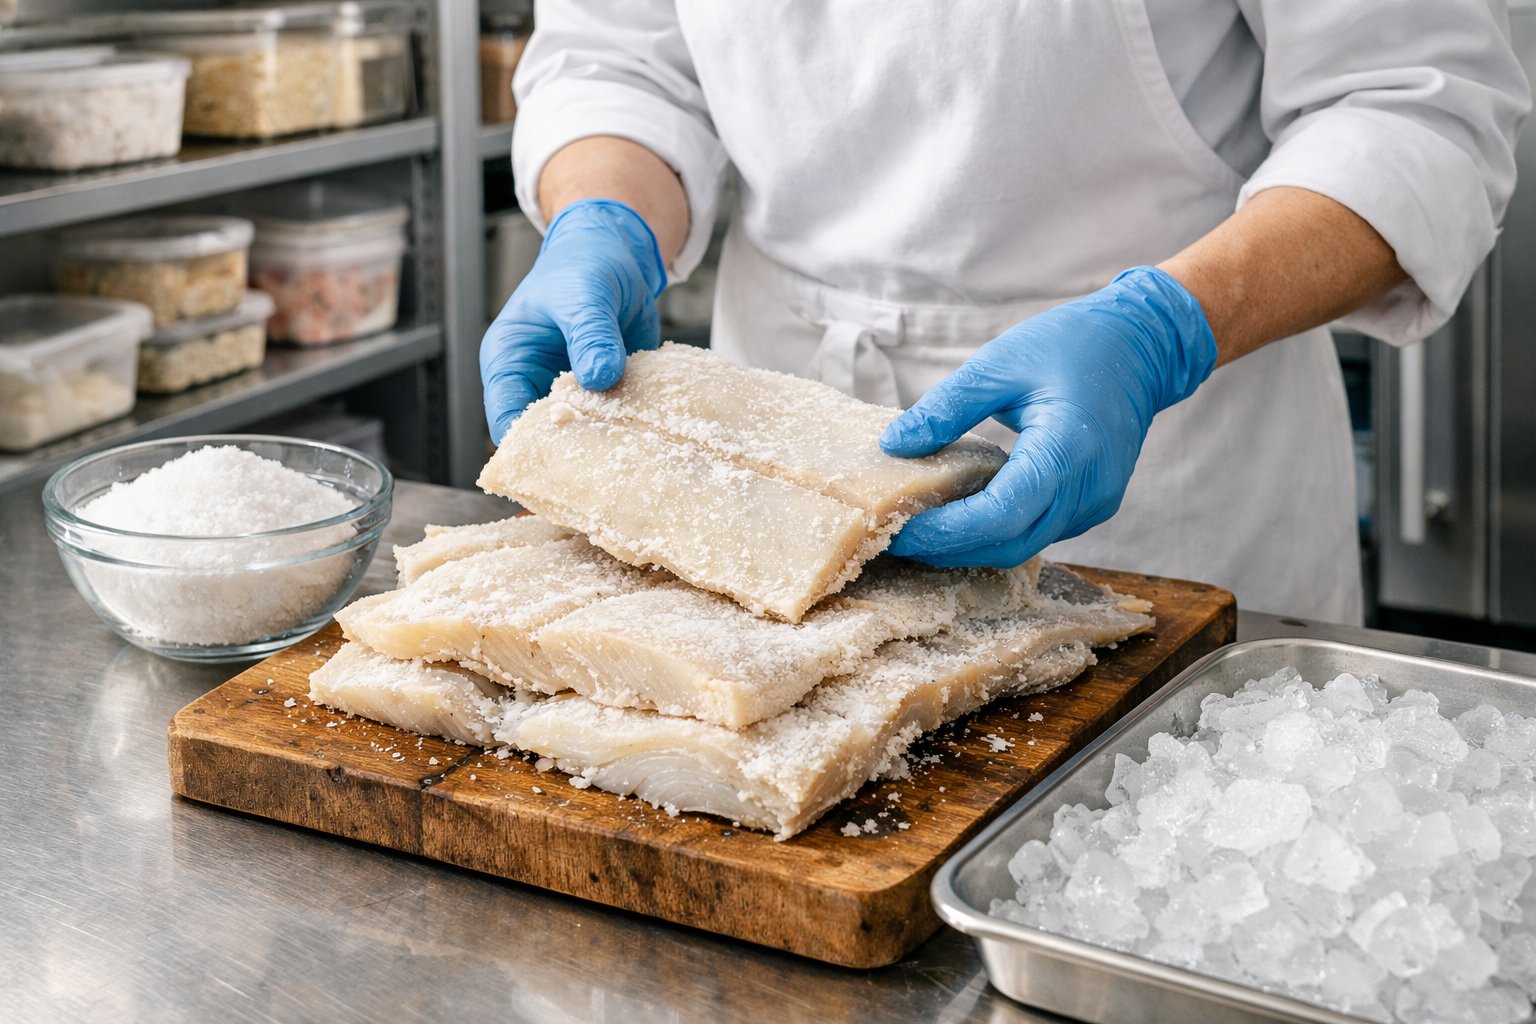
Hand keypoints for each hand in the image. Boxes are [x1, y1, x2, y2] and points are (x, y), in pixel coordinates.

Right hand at [480, 198, 667, 442]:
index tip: (562, 458)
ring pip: (584, 436)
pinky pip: (618, 421)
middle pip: (545, 437)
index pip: (506, 418)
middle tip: (605, 462)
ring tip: (634, 454)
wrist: (619, 254)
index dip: (527, 445)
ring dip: (608, 444)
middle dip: (572, 454)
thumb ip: (590, 334)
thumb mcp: (585, 294)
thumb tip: (599, 377)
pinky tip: (655, 435)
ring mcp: (575, 393)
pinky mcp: (608, 394)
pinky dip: (633, 429)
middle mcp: (537, 384)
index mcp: (509, 361)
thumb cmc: (583, 264)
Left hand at [878, 266, 1217, 567]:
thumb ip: (946, 408)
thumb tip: (894, 446)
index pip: (999, 517)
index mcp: (1067, 452)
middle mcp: (1087, 492)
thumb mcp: (999, 363)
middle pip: (1007, 545)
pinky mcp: (1091, 507)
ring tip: (916, 525)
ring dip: (968, 544)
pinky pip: (1036, 532)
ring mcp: (1094, 506)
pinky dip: (994, 531)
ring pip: (1021, 547)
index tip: (894, 527)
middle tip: (891, 534)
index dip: (943, 532)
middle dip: (946, 548)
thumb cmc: (1073, 344)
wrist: (1142, 346)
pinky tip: (958, 512)